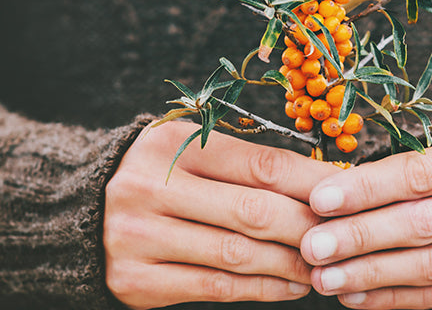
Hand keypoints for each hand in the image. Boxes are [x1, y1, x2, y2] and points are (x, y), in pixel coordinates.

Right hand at [104, 120, 341, 308]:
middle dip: (308, 227)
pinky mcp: (137, 280)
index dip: (312, 182)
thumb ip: (247, 164)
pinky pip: (215, 287)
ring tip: (323, 264)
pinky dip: (261, 288)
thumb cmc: (161, 176)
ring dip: (290, 263)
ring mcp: (139, 236)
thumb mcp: (192, 151)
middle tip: (343, 236)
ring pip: (237, 254)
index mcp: (171, 143)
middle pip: (253, 211)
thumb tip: (324, 182)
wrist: (83, 213)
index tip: (347, 195)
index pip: (260, 164)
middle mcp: (150, 187)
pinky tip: (290, 285)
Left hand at [300, 131, 431, 308]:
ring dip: (371, 273)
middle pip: (425, 223)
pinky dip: (391, 297)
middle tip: (314, 245)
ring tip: (324, 277)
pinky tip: (351, 295)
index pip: (419, 174)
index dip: (367, 188)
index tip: (320, 199)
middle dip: (363, 235)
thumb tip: (327, 193)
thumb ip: (391, 167)